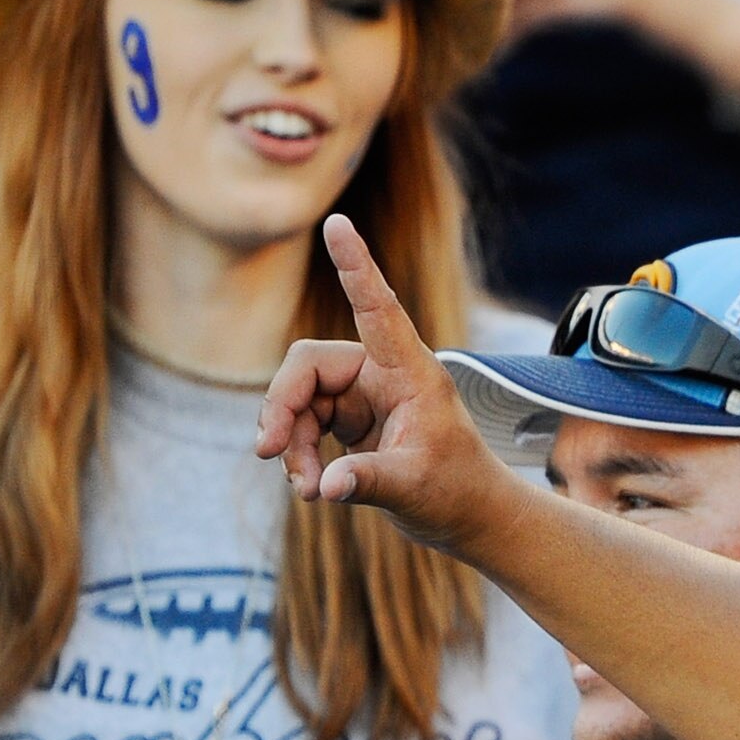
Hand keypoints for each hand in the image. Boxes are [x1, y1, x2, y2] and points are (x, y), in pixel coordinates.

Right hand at [256, 216, 516, 553]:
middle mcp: (383, 373)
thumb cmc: (458, 490)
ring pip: (299, 399)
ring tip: (306, 491)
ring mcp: (363, 395)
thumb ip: (368, 481)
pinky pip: (303, 423)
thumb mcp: (414, 487)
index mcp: (411, 371)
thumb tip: (323, 487)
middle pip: (307, 365)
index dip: (357, 266)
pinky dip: (297, 454)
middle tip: (268, 451)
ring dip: (290, 443)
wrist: (470, 516)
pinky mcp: (349, 419)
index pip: (378, 308)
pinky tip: (311, 489)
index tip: (337, 222)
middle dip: (282, 407)